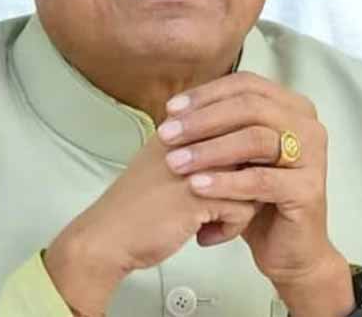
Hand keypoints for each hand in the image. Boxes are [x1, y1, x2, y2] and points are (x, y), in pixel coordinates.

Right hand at [44, 132, 259, 315]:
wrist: (108, 236)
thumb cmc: (137, 206)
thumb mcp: (169, 163)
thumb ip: (201, 150)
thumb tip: (245, 153)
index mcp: (181, 126)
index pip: (236, 128)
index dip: (239, 161)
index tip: (225, 184)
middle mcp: (191, 139)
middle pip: (250, 153)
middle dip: (246, 183)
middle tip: (227, 205)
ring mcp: (196, 165)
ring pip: (253, 181)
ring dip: (239, 208)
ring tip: (214, 222)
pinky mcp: (200, 195)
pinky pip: (243, 210)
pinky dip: (230, 229)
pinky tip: (204, 236)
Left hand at [157, 71, 354, 314]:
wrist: (288, 248)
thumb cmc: (257, 197)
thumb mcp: (236, 155)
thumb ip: (218, 127)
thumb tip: (174, 108)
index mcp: (292, 108)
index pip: (246, 85)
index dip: (206, 94)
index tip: (171, 109)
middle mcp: (308, 126)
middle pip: (250, 106)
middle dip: (202, 119)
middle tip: (167, 134)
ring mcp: (314, 156)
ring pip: (256, 139)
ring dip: (209, 149)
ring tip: (176, 162)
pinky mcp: (309, 190)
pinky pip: (261, 180)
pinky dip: (225, 182)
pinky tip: (196, 186)